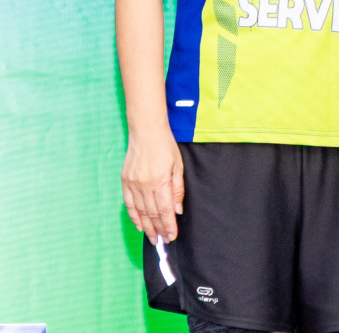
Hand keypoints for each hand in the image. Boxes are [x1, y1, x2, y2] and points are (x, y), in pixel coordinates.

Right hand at [123, 124, 183, 241]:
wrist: (145, 132)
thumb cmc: (165, 147)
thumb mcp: (177, 166)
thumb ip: (177, 189)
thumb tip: (177, 210)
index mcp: (159, 181)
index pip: (165, 210)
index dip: (168, 225)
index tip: (172, 236)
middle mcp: (144, 185)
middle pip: (151, 213)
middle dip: (159, 229)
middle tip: (163, 241)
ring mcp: (132, 184)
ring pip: (140, 211)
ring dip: (146, 227)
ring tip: (153, 238)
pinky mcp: (125, 181)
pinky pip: (128, 204)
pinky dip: (134, 216)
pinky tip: (139, 225)